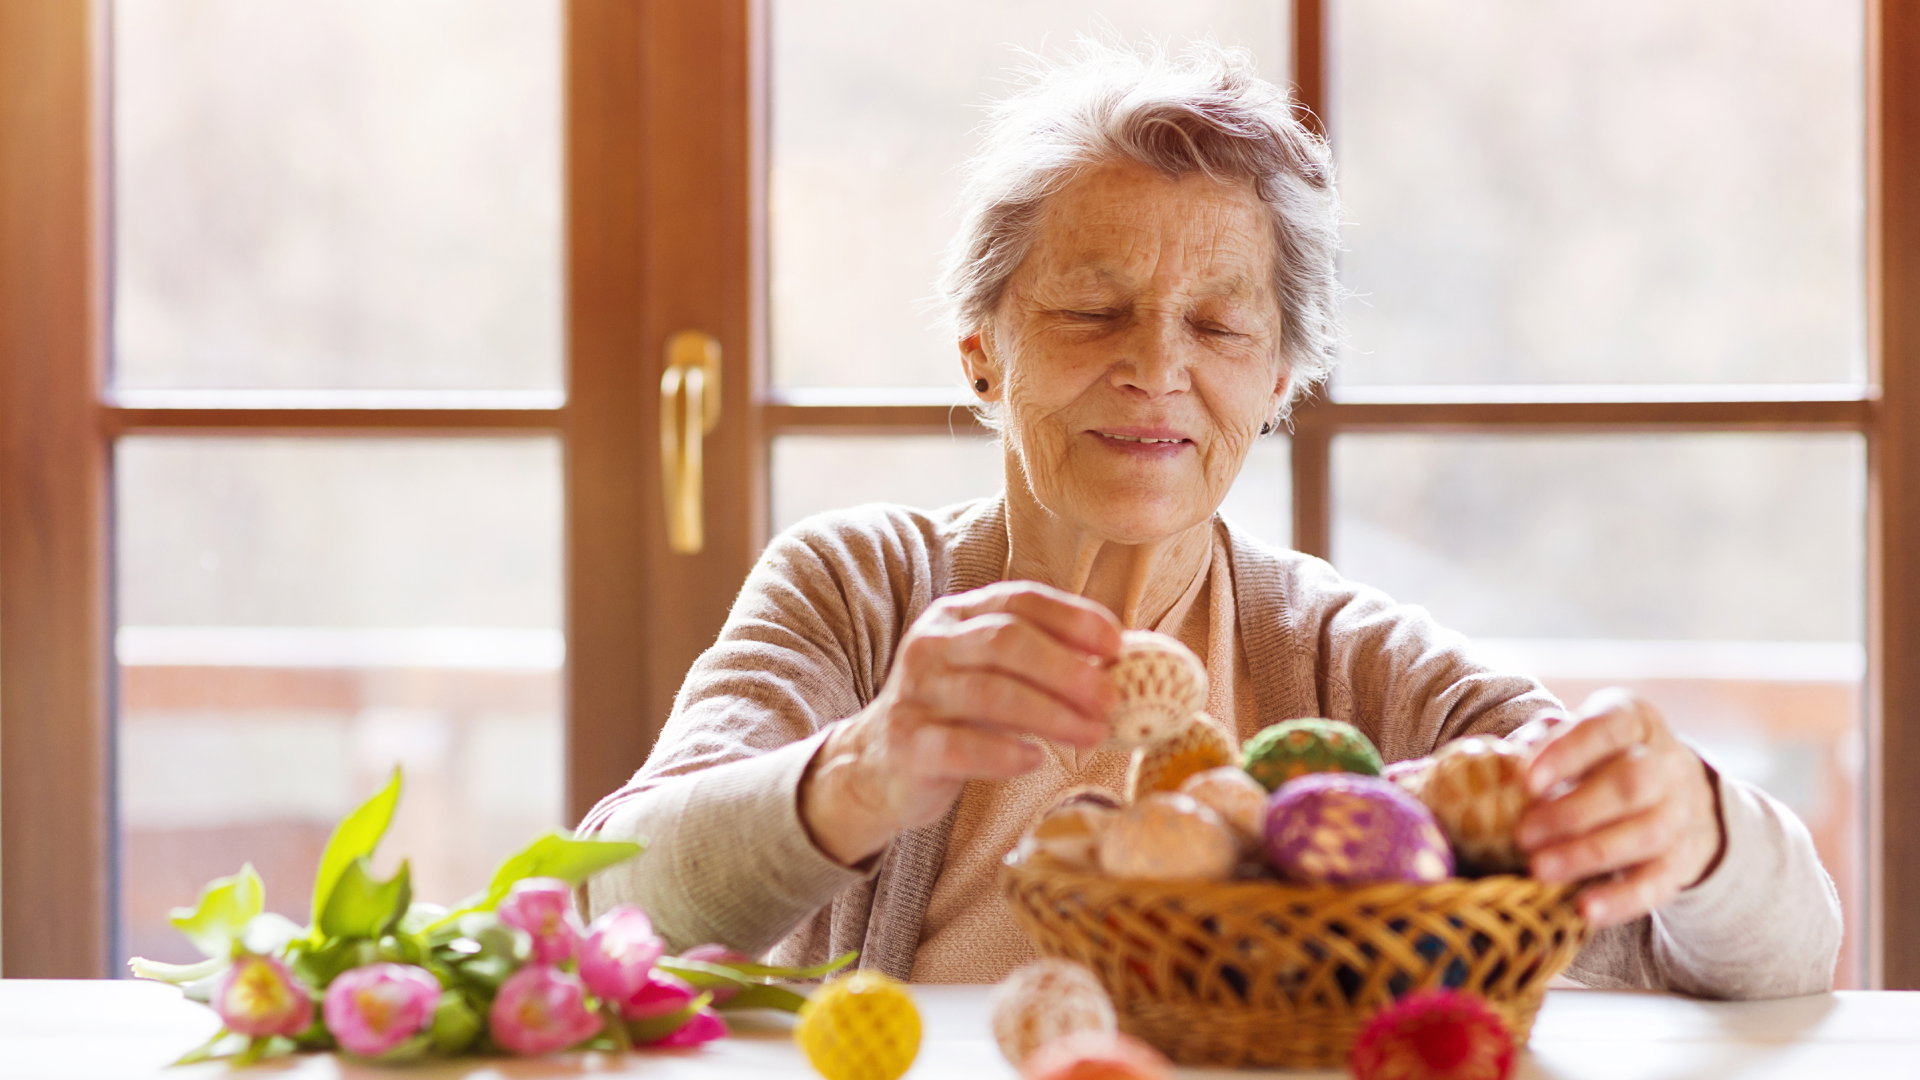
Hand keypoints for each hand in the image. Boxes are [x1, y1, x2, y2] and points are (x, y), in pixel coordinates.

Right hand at [799, 581, 1121, 866]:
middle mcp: (931, 644)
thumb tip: (1123, 662)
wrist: (878, 764)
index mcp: (957, 616)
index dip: (1073, 617)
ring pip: (989, 693)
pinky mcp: (906, 743)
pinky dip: (1004, 753)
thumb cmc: (955, 714)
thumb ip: (1042, 660)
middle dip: (1067, 668)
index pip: (1020, 600)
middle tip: (1111, 698)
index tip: (1117, 644)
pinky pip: (960, 746)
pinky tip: (1035, 760)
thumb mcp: (990, 673)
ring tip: (1093, 733)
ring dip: (1051, 714)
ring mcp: (914, 692)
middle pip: (1006, 641)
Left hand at [1517, 688, 1725, 927]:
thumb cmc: (1600, 758)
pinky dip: (1621, 899)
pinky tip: (1584, 910)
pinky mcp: (1683, 859)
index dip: (1568, 754)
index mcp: (1636, 720)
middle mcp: (1668, 763)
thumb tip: (1504, 760)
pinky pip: (1659, 882)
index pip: (1607, 728)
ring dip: (1588, 855)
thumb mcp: (1575, 737)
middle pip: (1630, 784)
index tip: (1526, 781)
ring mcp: (1682, 812)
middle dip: (1573, 812)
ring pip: (1645, 833)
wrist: (1672, 790)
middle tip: (1523, 836)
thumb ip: (1541, 742)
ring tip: (1539, 870)